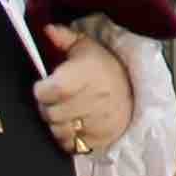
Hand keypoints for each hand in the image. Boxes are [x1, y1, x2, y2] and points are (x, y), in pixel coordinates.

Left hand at [34, 27, 132, 163]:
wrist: (133, 91)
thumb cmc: (104, 68)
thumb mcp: (86, 47)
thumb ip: (63, 37)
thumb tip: (46, 29)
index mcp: (85, 76)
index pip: (50, 90)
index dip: (42, 90)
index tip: (44, 86)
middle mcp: (92, 101)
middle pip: (51, 113)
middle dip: (47, 106)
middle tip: (54, 99)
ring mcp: (96, 123)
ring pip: (58, 131)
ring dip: (56, 123)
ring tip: (65, 111)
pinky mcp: (99, 141)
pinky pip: (70, 145)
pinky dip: (67, 138)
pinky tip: (74, 124)